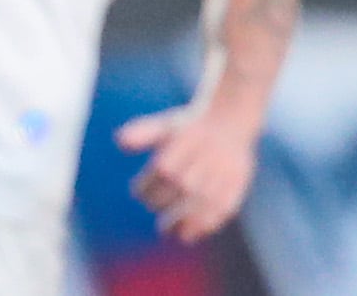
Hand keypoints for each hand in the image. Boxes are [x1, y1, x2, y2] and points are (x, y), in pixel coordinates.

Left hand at [117, 105, 258, 243]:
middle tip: (153, 209)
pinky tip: (192, 233)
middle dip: (165, 203)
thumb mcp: (164, 126)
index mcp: (185, 142)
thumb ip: (142, 133)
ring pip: (203, 201)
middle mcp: (204, 158)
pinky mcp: (236, 185)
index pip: (163, 169)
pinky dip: (207, 223)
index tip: (138, 193)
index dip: (148, 186)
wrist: (229, 123)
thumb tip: (119, 142)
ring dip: (186, 221)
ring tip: (171, 233)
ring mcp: (223, 171)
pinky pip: (223, 208)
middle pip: (182, 187)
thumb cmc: (188, 129)